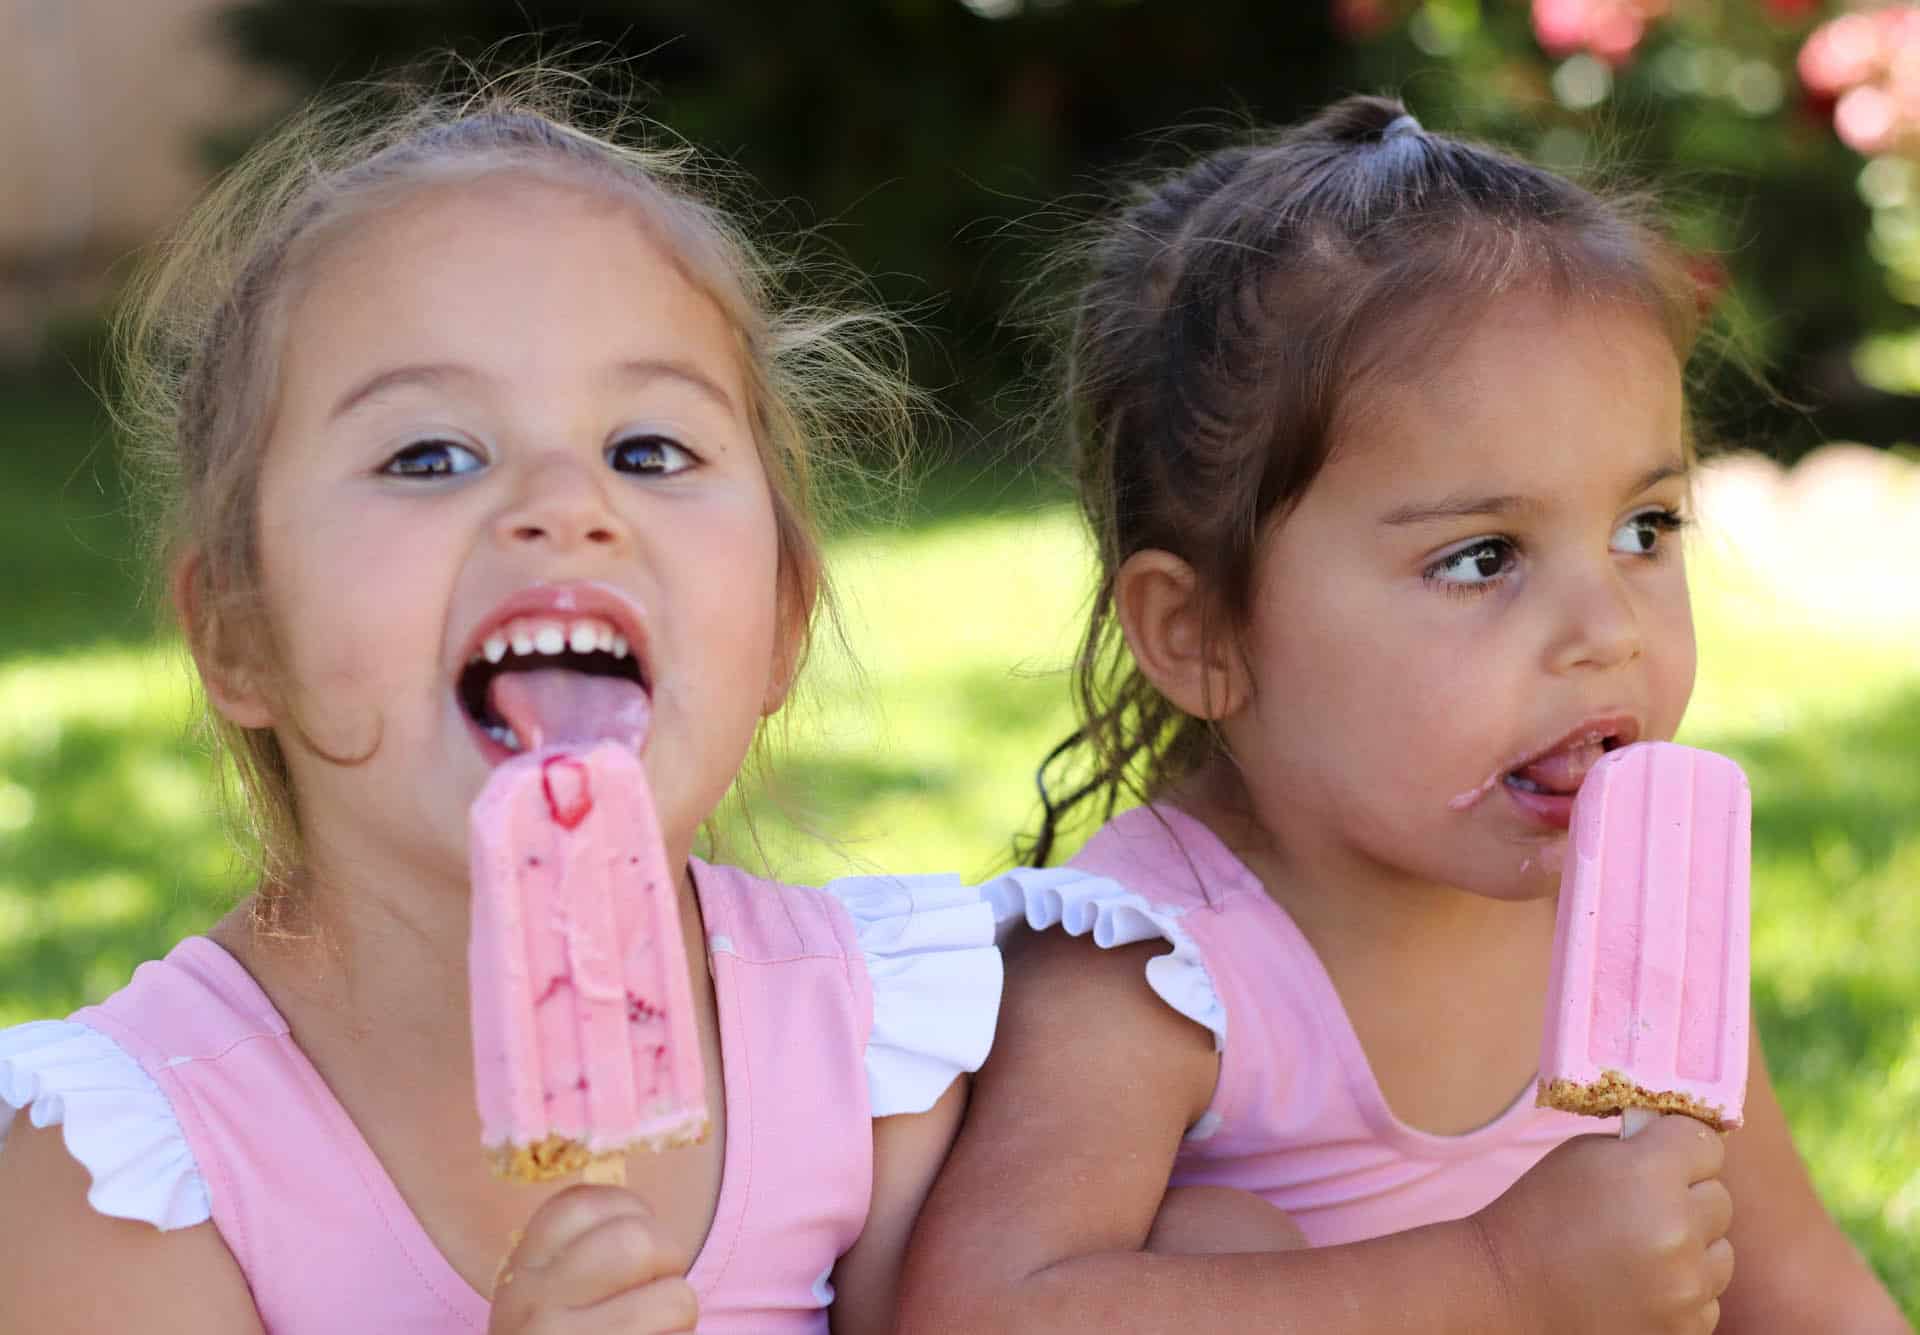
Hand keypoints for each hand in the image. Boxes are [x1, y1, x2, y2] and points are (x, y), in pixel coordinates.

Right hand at [488, 1185, 697, 1333]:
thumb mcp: (548, 1301)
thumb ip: (581, 1258)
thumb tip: (639, 1212)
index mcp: (519, 1273)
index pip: (585, 1202)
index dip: (631, 1214)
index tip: (632, 1250)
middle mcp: (532, 1306)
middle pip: (638, 1242)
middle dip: (669, 1263)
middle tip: (656, 1295)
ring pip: (674, 1297)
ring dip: (681, 1320)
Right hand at [1476, 1115, 1734, 1333]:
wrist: (1508, 1291)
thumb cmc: (1539, 1214)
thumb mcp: (1583, 1156)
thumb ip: (1641, 1148)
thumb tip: (1685, 1148)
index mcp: (1649, 1173)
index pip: (1704, 1143)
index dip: (1679, 1146)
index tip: (1660, 1154)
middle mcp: (1678, 1229)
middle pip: (1720, 1198)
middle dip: (1687, 1196)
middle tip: (1642, 1205)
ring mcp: (1686, 1286)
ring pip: (1722, 1252)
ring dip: (1691, 1247)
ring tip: (1639, 1251)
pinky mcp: (1686, 1327)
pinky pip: (1709, 1296)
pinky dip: (1682, 1289)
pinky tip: (1638, 1284)